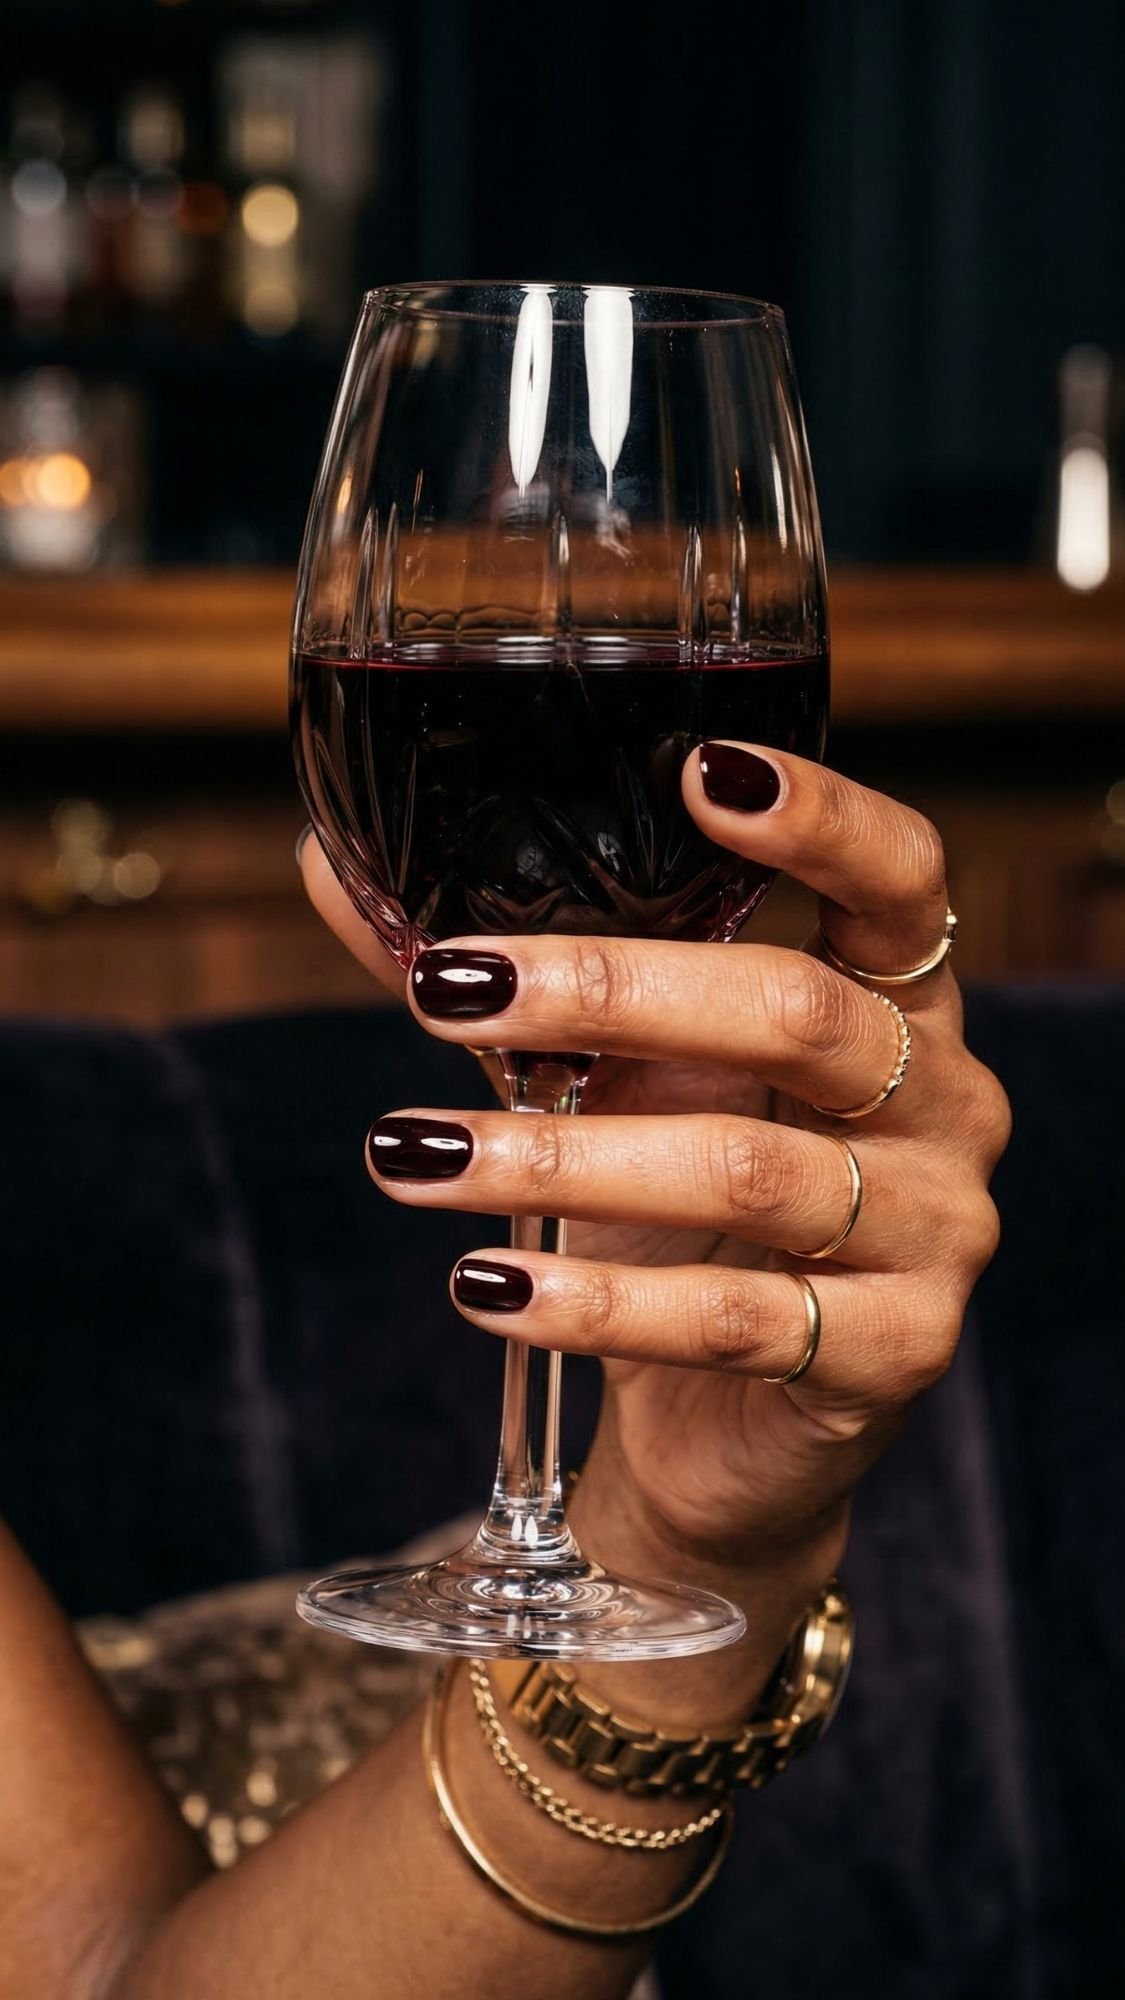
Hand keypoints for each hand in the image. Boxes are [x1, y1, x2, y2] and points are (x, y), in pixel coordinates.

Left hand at [301, 745, 1009, 1614]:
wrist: (738, 1423)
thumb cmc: (680, 1211)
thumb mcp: (612, 1078)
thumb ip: (508, 984)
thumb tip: (331, 869)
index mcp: (897, 1003)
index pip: (898, 882)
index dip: (821, 821)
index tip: (699, 775)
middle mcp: (944, 1101)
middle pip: (796, 1012)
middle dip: (612, 991)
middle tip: (448, 992)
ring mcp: (937, 1232)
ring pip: (748, 1173)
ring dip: (556, 1158)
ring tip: (411, 1155)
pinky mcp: (894, 1351)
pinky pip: (732, 1319)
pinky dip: (592, 1300)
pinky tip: (483, 1283)